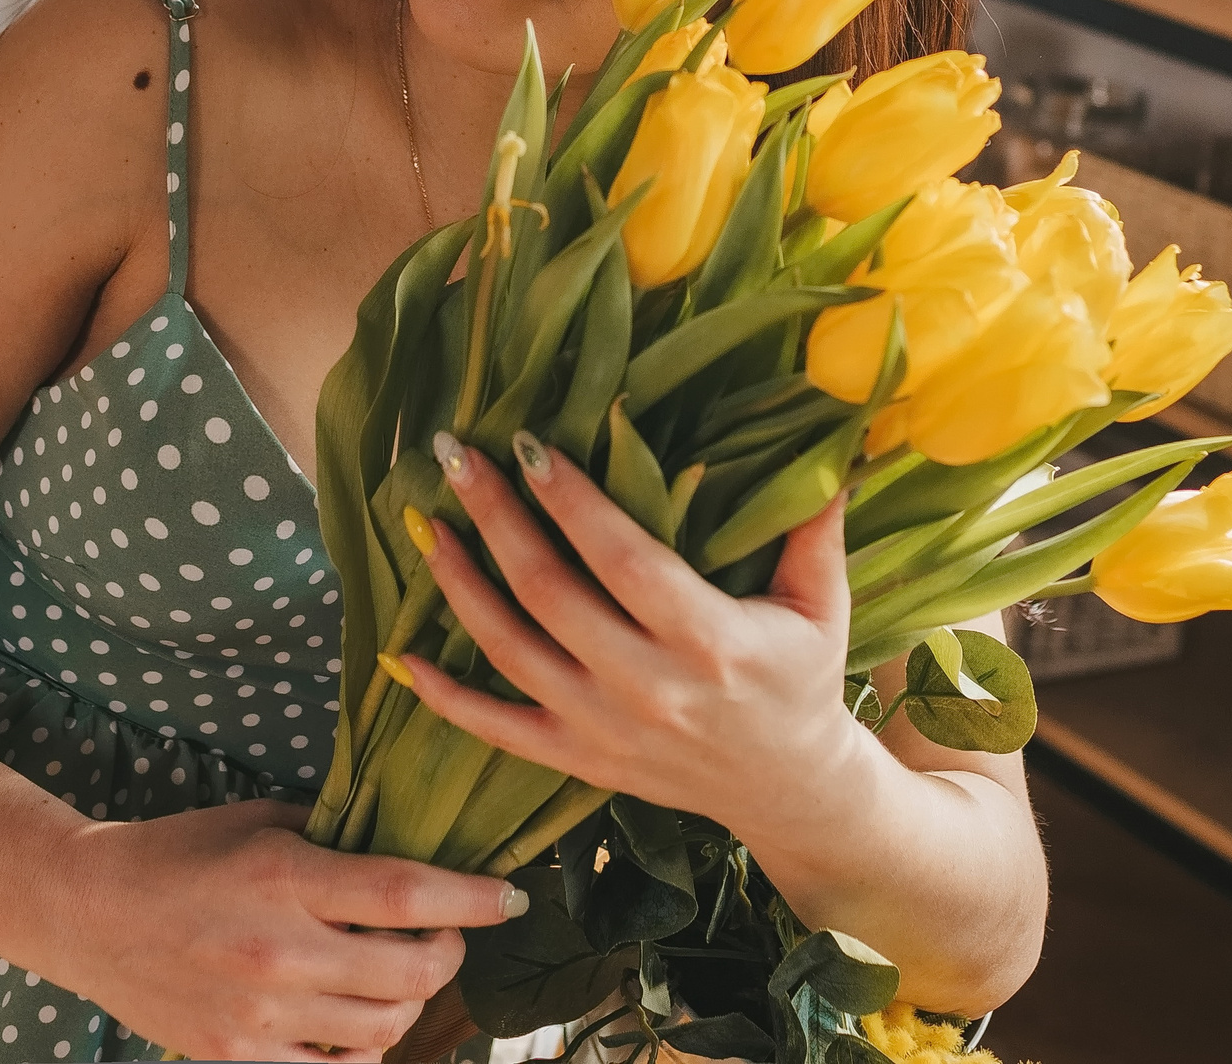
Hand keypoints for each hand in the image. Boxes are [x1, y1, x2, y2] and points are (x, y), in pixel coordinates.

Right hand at [46, 796, 522, 1061]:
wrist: (88, 912)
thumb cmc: (179, 853)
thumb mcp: (261, 820)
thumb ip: (336, 836)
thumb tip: (413, 846)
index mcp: (286, 876)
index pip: (408, 893)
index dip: (473, 898)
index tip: (509, 895)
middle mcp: (280, 950)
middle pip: (411, 971)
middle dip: (449, 951)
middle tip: (447, 933)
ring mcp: (260, 1015)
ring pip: (383, 1028)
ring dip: (409, 1000)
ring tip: (398, 972)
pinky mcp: (238, 1059)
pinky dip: (363, 1051)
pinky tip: (358, 1022)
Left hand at [400, 428, 874, 833]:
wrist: (790, 792)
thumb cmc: (802, 679)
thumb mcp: (822, 603)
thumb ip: (815, 523)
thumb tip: (830, 439)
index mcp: (711, 641)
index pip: (625, 559)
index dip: (571, 501)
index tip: (527, 443)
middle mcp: (650, 688)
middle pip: (551, 593)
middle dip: (496, 517)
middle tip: (454, 455)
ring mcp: (606, 730)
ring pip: (512, 651)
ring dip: (458, 586)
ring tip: (424, 522)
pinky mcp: (580, 761)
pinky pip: (498, 729)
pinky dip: (444, 696)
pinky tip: (401, 652)